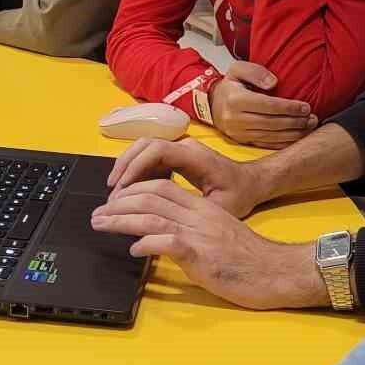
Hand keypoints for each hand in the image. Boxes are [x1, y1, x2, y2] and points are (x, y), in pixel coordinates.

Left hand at [92, 179, 326, 310]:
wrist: (277, 272)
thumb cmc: (249, 260)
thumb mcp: (218, 236)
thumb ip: (193, 230)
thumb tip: (161, 236)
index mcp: (203, 207)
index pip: (161, 187)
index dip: (133, 190)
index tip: (114, 201)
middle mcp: (199, 214)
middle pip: (150, 196)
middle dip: (118, 202)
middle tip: (98, 213)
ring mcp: (200, 233)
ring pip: (152, 216)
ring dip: (121, 220)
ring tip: (101, 224)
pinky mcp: (201, 255)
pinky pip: (167, 242)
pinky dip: (145, 243)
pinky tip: (133, 250)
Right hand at [108, 137, 263, 217]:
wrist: (252, 183)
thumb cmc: (239, 195)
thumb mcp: (220, 207)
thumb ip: (192, 209)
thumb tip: (162, 218)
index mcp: (194, 155)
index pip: (156, 151)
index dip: (135, 167)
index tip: (121, 188)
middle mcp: (185, 147)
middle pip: (144, 146)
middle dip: (125, 166)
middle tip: (111, 192)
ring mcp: (180, 149)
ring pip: (144, 150)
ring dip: (127, 168)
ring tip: (115, 193)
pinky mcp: (177, 156)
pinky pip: (151, 159)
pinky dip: (137, 172)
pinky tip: (129, 192)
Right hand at [209, 61, 317, 148]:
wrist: (213, 104)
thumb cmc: (230, 86)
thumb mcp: (238, 69)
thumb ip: (256, 72)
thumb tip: (273, 83)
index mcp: (235, 100)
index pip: (268, 105)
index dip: (289, 107)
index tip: (305, 106)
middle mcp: (235, 119)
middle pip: (272, 123)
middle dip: (295, 121)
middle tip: (312, 117)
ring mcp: (238, 132)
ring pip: (271, 136)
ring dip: (293, 133)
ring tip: (309, 126)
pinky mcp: (243, 141)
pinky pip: (266, 144)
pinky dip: (284, 142)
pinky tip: (297, 137)